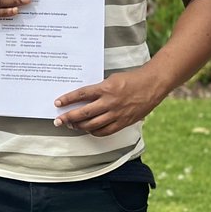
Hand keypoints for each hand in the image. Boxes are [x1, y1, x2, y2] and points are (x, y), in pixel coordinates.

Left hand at [52, 71, 166, 135]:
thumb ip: (98, 89)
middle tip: (59, 121)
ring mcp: (117, 114)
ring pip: (93, 124)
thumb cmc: (131, 80)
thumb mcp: (111, 79)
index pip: (81, 94)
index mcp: (105, 88)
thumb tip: (83, 98)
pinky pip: (106, 131)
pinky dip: (95, 132)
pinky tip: (89, 130)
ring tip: (71, 126)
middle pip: (84, 113)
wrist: (152, 85)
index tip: (57, 103)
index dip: (67, 99)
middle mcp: (109, 102)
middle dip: (69, 117)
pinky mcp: (124, 122)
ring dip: (79, 126)